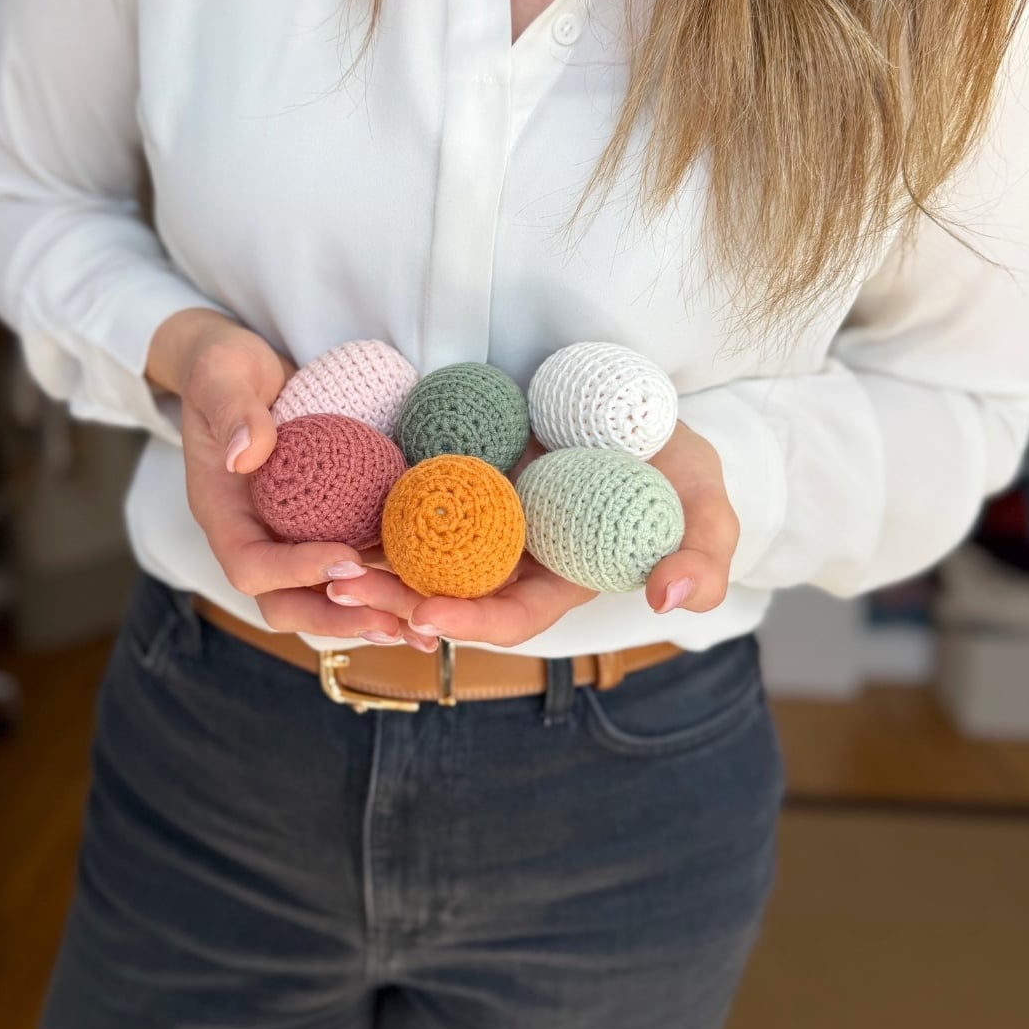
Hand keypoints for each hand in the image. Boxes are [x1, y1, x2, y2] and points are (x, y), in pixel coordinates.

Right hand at [146, 310, 411, 641]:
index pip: (249, 566)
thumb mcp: (222, 373)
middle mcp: (255, 536)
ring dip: (368, 614)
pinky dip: (384, 580)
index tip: (345, 559)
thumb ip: (231, 410)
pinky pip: (351, 563)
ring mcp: (289, 536)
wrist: (242, 368)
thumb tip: (244, 454)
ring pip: (322, 596)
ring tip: (421, 628)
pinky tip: (430, 587)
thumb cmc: (224, 368)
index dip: (295, 572)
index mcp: (222, 513)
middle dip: (337, 618)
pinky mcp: (322, 525)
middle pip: (285, 603)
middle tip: (393, 625)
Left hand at [325, 422, 738, 646]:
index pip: (512, 617)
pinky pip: (408, 494)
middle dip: (394, 597)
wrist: (643, 406)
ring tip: (321, 556)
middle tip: (343, 585)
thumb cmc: (677, 465)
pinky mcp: (456, 470)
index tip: (425, 615)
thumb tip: (678, 601)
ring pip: (417, 550)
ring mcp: (479, 515)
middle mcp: (512, 556)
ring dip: (371, 557)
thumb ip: (703, 555)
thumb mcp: (707, 505)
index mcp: (562, 579)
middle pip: (447, 590)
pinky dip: (371, 504)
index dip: (472, 621)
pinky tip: (328, 500)